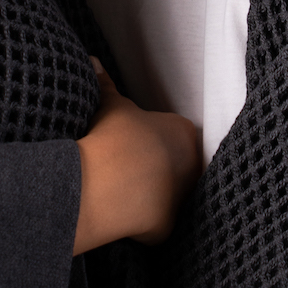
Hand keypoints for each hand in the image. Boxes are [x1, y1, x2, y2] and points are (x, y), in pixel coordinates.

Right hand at [73, 60, 201, 255]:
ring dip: (150, 194)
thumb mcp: (110, 106)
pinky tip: (121, 213)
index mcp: (183, 132)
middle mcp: (193, 165)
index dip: (151, 139)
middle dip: (156, 167)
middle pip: (176, 165)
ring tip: (122, 190)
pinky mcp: (167, 226)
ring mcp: (182, 198)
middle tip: (125, 166)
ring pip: (168, 195)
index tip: (132, 143)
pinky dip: (139, 221)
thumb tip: (94, 61)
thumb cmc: (114, 137)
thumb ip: (106, 84)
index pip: (174, 134)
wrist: (108, 182)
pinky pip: (154, 222)